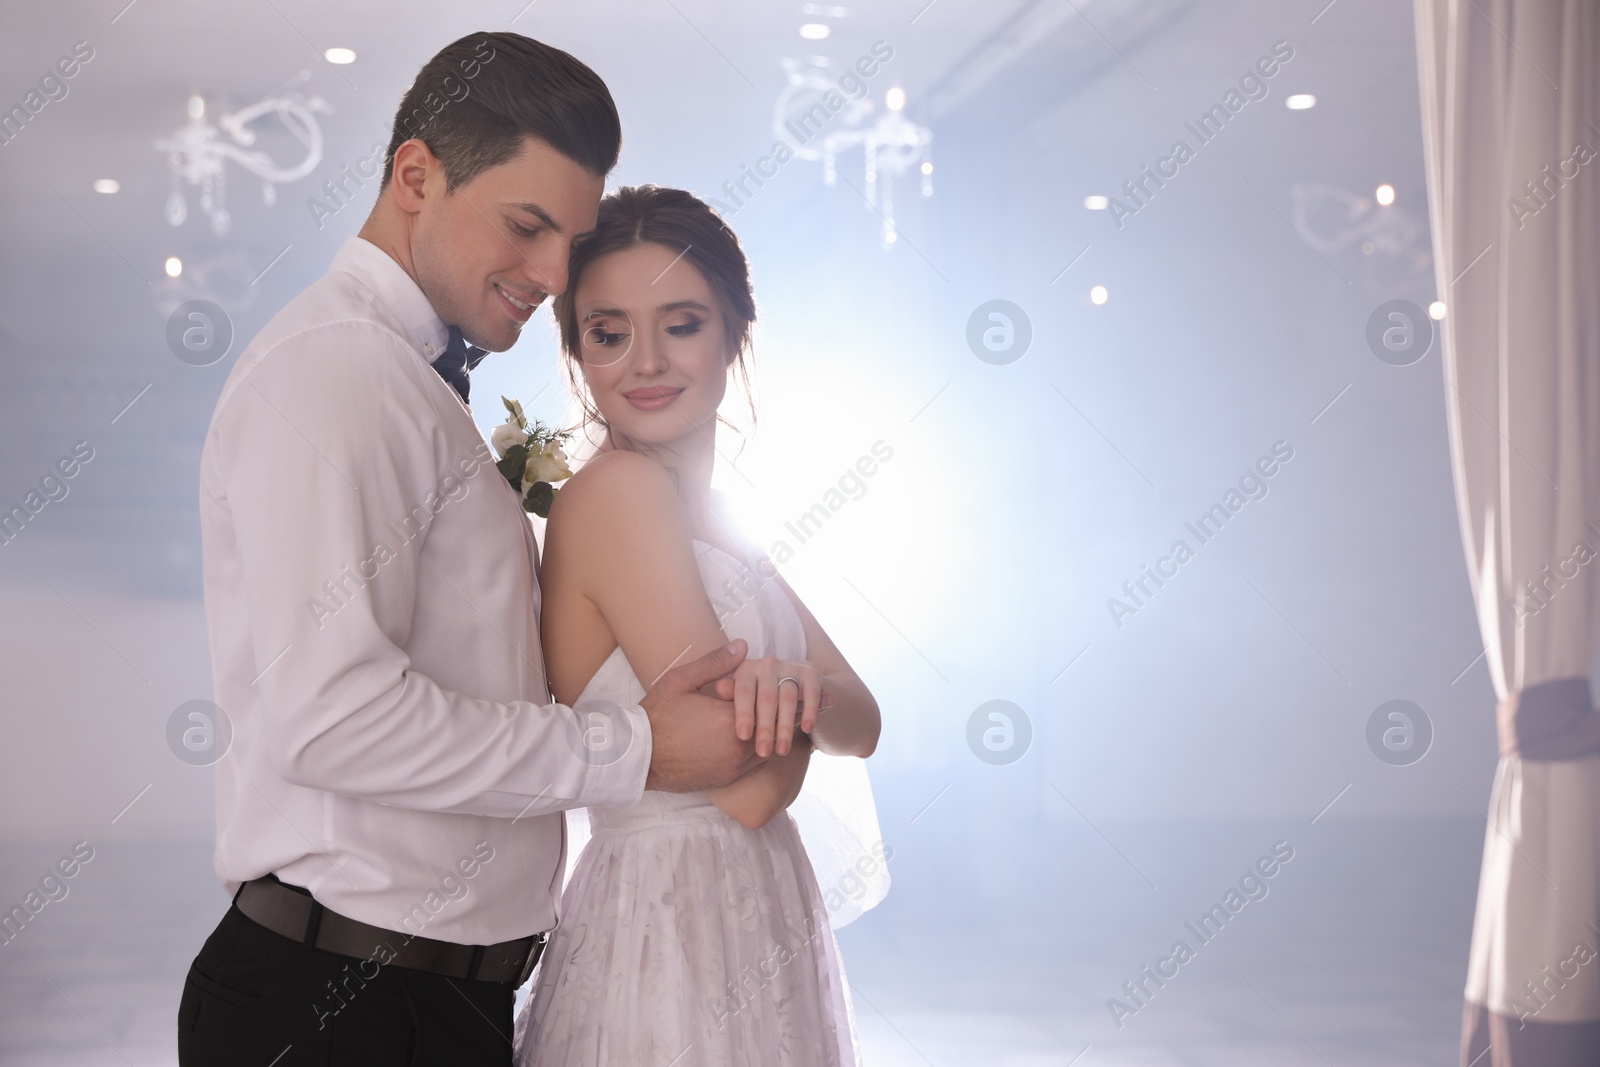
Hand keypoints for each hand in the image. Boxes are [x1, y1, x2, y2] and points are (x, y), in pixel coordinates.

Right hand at [640, 639, 765, 792]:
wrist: (639, 756)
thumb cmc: (658, 715)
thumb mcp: (682, 680)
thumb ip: (715, 663)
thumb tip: (743, 646)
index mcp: (729, 718)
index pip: (766, 701)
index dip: (764, 691)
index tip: (760, 685)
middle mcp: (738, 746)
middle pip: (773, 726)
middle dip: (770, 713)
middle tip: (765, 701)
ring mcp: (734, 765)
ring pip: (768, 747)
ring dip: (765, 733)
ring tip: (754, 719)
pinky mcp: (728, 779)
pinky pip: (756, 764)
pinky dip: (755, 751)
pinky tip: (742, 738)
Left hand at [711, 656, 828, 757]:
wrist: (789, 683)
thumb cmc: (755, 696)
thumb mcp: (739, 695)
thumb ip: (730, 694)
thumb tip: (720, 688)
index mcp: (746, 670)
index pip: (744, 691)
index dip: (744, 714)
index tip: (742, 737)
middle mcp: (767, 665)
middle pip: (766, 698)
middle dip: (765, 728)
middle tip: (763, 753)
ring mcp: (789, 668)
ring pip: (788, 698)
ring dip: (785, 726)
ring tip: (782, 750)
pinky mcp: (810, 674)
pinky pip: (811, 692)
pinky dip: (810, 710)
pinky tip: (806, 729)